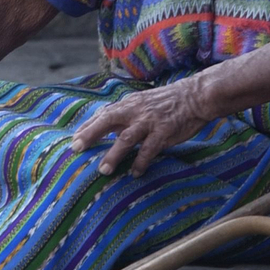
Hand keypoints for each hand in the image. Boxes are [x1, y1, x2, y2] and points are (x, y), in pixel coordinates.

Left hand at [68, 79, 211, 177]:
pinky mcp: (164, 131)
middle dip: (91, 134)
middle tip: (77, 148)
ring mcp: (149, 121)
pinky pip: (149, 149)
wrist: (195, 96)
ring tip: (103, 170)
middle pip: (108, 120)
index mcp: (129, 103)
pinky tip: (135, 172)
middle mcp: (136, 110)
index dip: (87, 127)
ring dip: (113, 154)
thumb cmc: (167, 102)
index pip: (103, 114)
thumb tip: (104, 125)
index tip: (74, 140)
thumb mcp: (142, 102)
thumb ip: (124, 113)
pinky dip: (141, 162)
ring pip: (126, 138)